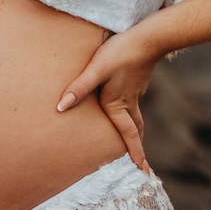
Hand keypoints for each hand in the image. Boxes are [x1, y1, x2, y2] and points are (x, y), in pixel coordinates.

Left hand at [57, 29, 157, 174]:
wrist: (149, 38)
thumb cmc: (121, 53)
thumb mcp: (97, 69)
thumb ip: (79, 87)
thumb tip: (61, 108)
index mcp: (119, 105)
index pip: (129, 136)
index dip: (136, 154)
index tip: (143, 172)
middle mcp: (129, 102)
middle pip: (135, 130)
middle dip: (137, 147)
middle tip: (140, 164)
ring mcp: (135, 91)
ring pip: (135, 116)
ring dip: (135, 130)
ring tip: (132, 138)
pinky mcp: (136, 80)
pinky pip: (134, 102)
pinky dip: (131, 112)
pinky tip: (124, 103)